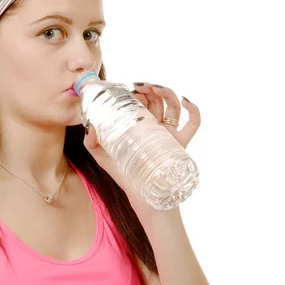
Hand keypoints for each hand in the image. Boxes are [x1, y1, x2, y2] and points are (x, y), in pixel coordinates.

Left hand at [83, 82, 200, 194]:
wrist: (143, 198)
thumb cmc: (125, 177)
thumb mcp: (103, 158)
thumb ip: (92, 143)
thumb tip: (90, 125)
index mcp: (140, 126)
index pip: (142, 102)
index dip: (137, 91)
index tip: (128, 89)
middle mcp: (156, 127)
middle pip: (158, 99)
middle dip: (149, 88)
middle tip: (139, 87)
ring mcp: (170, 134)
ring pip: (173, 105)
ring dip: (166, 91)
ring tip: (154, 88)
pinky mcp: (180, 143)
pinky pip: (194, 123)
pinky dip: (194, 109)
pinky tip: (185, 100)